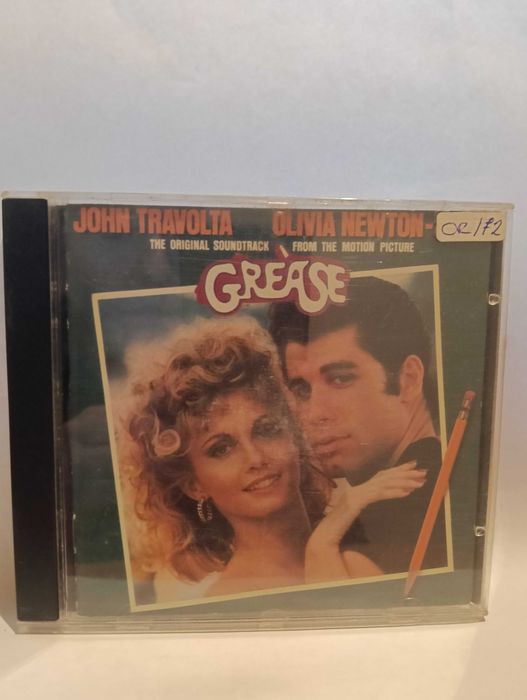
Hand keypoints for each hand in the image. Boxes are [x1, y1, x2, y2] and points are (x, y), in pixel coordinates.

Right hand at [308, 461, 425, 548]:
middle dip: (406, 473)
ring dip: (404, 482)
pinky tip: (406, 492)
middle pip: (385, 476)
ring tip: (419, 483)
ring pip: (384, 484)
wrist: (324, 534)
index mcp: (359, 489)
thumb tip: (378, 496)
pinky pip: (378, 495)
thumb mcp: (354, 512)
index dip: (398, 469)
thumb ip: (364, 502)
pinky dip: (393, 492)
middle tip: (423, 472)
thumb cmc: (338, 526)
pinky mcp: (356, 501)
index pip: (381, 475)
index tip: (413, 465)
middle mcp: (358, 488)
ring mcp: (356, 493)